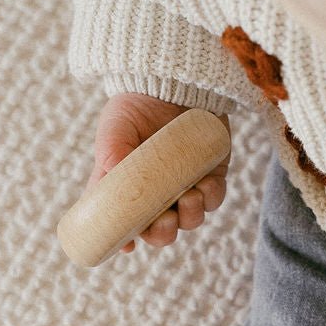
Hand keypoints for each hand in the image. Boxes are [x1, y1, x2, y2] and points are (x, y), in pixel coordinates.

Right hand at [88, 93, 230, 251]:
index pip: (123, 222)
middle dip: (163, 233)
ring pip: (190, 219)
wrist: (173, 80)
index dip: (124, 238)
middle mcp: (157, 192)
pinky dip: (211, 197)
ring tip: (188, 198)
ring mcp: (185, 185)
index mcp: (128, 187)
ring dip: (189, 216)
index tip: (126, 245)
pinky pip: (214, 198)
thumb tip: (115, 184)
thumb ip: (111, 155)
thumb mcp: (114, 127)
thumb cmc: (136, 105)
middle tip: (164, 222)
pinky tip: (205, 185)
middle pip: (160, 230)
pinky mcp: (211, 174)